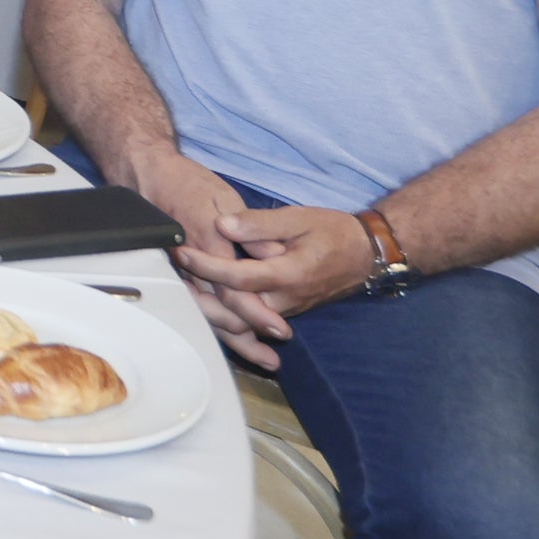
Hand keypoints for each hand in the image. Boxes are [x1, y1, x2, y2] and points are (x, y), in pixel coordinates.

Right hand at [108, 144, 297, 366]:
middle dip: (246, 338)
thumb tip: (275, 253)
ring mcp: (182, 272)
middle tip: (271, 359)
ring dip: (233, 339)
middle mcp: (193, 265)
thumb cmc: (187, 184)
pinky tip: (232, 338)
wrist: (148, 176)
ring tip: (261, 359)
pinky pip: (197, 307)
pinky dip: (216, 326)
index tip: (278, 330)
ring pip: (207, 316)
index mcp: (208, 244)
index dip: (256, 312)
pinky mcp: (178, 274)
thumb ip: (251, 229)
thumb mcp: (224, 197)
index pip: (234, 289)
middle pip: (219, 312)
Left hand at [178, 203, 380, 334]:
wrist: (367, 255)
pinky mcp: (284, 311)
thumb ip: (260, 224)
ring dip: (211, 308)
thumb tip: (224, 224)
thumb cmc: (333, 231)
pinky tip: (204, 300)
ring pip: (242, 320)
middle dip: (200, 296)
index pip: (238, 277)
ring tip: (179, 288)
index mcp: (288, 274)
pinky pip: (252, 320)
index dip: (206, 265)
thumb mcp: (298, 218)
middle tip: (170, 276)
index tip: (181, 250)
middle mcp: (285, 300)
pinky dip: (227, 314)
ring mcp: (286, 310)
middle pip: (234, 309)